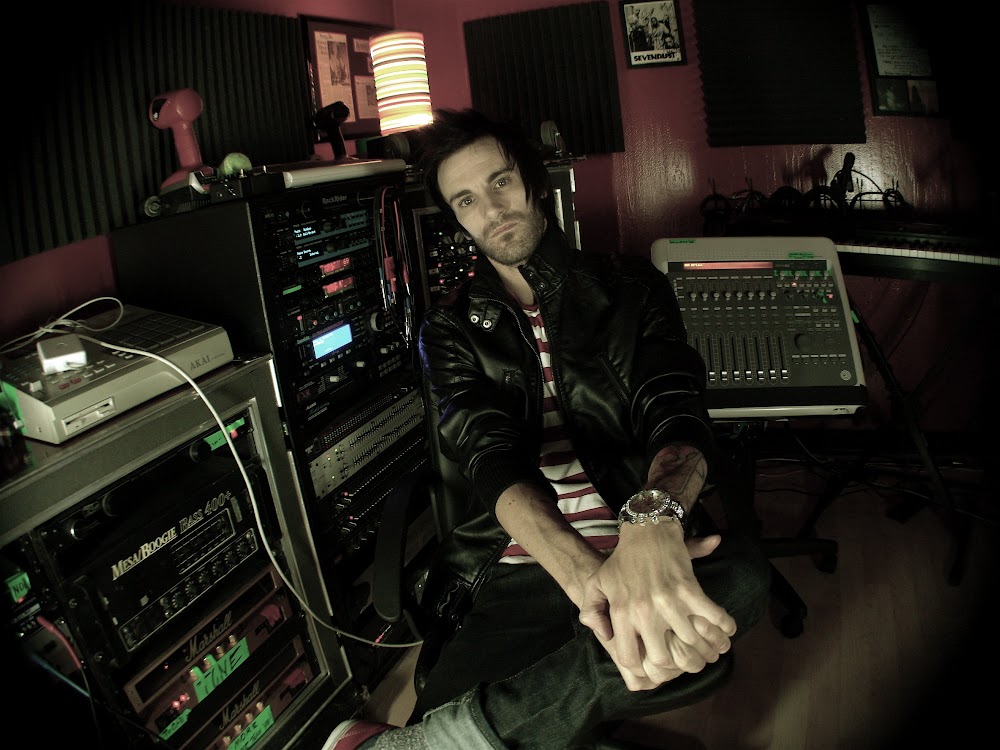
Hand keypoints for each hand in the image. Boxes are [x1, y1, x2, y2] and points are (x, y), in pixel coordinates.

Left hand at [578, 529, 735, 687]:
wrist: (647, 531)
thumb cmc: (621, 560)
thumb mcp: (596, 584)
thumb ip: (591, 611)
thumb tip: (604, 637)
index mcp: (621, 612)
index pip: (630, 659)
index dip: (642, 668)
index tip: (653, 663)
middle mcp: (644, 611)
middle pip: (663, 660)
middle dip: (675, 665)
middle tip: (684, 658)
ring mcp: (668, 601)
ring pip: (691, 643)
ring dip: (704, 649)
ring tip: (710, 650)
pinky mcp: (689, 590)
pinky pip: (713, 618)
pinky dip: (724, 628)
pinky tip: (725, 630)